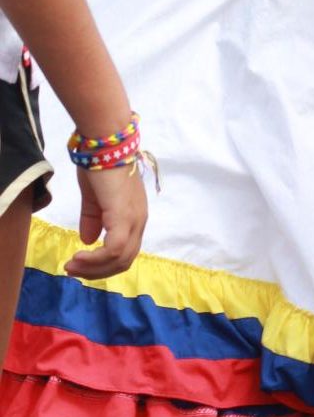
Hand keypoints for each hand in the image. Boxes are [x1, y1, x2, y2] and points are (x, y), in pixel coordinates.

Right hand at [64, 164, 148, 279]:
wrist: (104, 145)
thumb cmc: (100, 166)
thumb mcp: (94, 197)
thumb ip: (93, 219)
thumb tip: (88, 241)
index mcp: (134, 216)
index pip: (125, 251)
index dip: (103, 264)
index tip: (79, 265)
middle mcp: (139, 221)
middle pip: (124, 260)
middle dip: (97, 271)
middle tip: (72, 270)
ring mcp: (134, 219)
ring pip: (120, 259)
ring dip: (93, 268)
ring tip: (71, 266)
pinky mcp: (124, 217)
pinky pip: (113, 250)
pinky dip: (95, 259)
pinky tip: (78, 256)